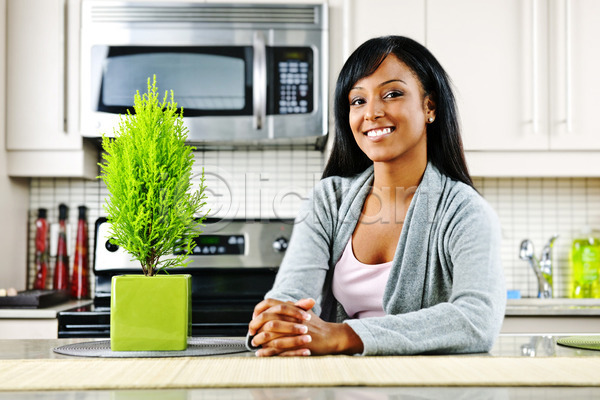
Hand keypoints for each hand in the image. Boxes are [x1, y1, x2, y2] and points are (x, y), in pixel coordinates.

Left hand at [249, 298, 363, 356]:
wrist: (330, 337)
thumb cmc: (317, 325)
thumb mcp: (305, 311)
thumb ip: (294, 306)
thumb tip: (283, 303)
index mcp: (292, 308)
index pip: (269, 303)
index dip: (259, 310)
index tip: (255, 317)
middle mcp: (291, 317)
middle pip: (266, 319)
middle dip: (255, 326)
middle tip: (252, 332)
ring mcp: (293, 331)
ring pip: (269, 334)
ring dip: (259, 339)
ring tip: (255, 344)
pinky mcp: (294, 344)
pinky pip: (276, 348)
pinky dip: (266, 351)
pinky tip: (261, 353)